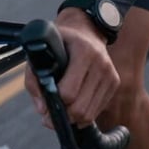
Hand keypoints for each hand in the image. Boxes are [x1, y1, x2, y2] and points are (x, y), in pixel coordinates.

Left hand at [24, 7, 119, 127]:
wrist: (86, 29)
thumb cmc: (59, 41)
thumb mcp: (42, 50)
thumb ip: (34, 79)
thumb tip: (42, 109)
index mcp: (83, 51)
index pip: (69, 92)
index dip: (54, 103)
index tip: (44, 105)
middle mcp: (100, 63)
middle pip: (80, 108)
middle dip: (62, 116)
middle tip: (49, 117)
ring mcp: (110, 73)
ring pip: (89, 114)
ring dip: (72, 119)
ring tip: (60, 113)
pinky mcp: (115, 82)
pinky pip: (97, 110)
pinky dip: (83, 114)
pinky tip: (73, 105)